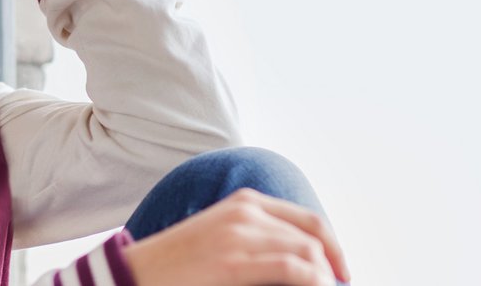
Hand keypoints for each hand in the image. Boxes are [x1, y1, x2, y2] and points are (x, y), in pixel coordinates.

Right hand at [122, 187, 351, 285]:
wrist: (140, 271)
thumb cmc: (179, 262)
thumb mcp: (220, 236)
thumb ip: (256, 237)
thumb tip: (297, 259)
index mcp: (244, 201)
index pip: (308, 220)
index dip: (333, 247)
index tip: (340, 272)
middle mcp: (245, 211)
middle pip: (313, 235)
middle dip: (335, 265)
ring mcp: (239, 234)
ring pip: (308, 251)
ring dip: (326, 277)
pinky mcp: (234, 261)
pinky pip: (293, 268)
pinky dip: (314, 281)